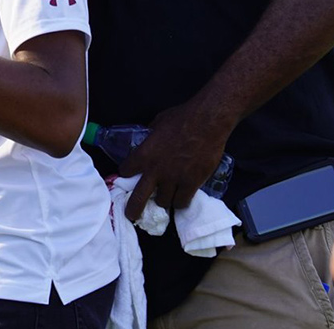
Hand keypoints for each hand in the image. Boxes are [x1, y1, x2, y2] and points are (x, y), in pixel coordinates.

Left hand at [119, 101, 234, 220]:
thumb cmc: (182, 118)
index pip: (126, 171)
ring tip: (166, 197)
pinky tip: (181, 199)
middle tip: (131, 215)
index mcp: (144, 154)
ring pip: (164, 202)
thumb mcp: (157, 123)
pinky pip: (182, 202)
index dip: (127, 174)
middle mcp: (156, 170)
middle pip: (139, 198)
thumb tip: (150, 139)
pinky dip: (181, 202)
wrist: (207, 122)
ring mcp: (174, 179)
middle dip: (133, 208)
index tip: (129, 176)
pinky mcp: (192, 184)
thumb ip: (151, 136)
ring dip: (164, 200)